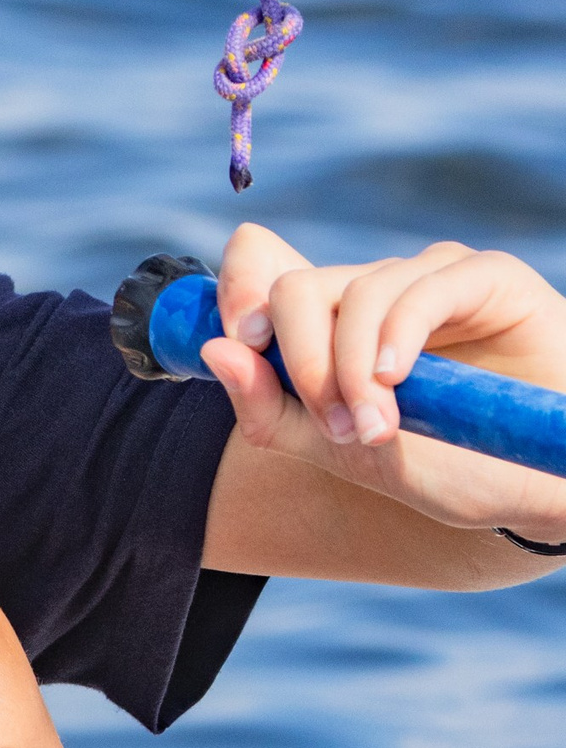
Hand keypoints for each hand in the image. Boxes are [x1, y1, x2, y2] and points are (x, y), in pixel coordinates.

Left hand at [203, 223, 565, 542]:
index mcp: (332, 322)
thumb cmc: (444, 465)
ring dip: (353, 369)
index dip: (236, 288)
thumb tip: (213, 349)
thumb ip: (270, 409)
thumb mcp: (339, 450)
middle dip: (301, 362)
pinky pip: (421, 288)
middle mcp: (375, 289)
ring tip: (376, 429)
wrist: (538, 487)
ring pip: (356, 293)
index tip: (240, 344)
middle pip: (297, 288)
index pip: (260, 260)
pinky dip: (396, 337)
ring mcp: (429, 278)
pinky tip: (397, 381)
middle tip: (334, 425)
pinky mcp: (486, 277)